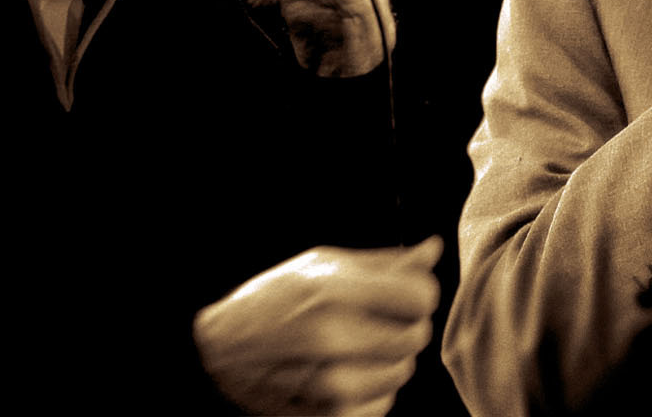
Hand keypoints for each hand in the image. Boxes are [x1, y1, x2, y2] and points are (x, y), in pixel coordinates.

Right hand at [193, 236, 443, 416]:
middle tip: (374, 321)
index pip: (421, 296)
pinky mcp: (328, 416)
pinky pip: (382, 405)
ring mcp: (329, 382)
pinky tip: (347, 374)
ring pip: (402, 372)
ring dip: (389, 361)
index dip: (415, 294)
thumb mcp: (322, 265)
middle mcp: (333, 336)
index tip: (398, 294)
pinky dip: (373, 392)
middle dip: (403, 327)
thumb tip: (432, 251)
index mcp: (335, 291)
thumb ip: (382, 262)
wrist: (219, 352)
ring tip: (357, 347)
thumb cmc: (273, 300)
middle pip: (415, 335)